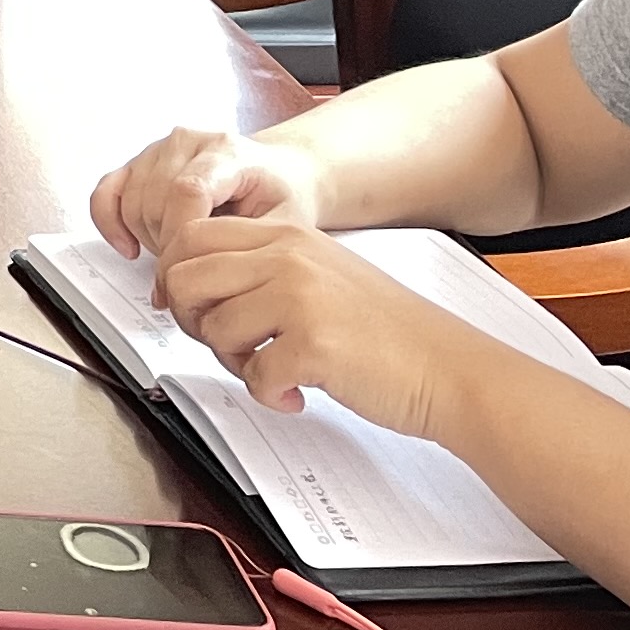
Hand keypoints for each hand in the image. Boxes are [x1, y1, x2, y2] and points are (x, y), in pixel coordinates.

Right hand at [90, 124, 329, 262]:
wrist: (281, 172)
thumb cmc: (283, 197)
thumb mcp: (284, 224)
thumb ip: (242, 248)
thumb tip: (197, 283)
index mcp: (227, 151)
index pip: (186, 191)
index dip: (181, 237)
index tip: (190, 271)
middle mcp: (187, 142)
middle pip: (156, 201)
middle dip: (170, 247)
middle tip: (195, 270)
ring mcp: (159, 148)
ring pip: (132, 202)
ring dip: (149, 239)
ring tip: (181, 254)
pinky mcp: (140, 161)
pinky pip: (108, 190)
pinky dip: (109, 221)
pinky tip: (127, 246)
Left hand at [154, 216, 479, 435]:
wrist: (451, 368)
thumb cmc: (389, 332)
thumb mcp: (321, 273)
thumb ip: (263, 268)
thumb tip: (191, 286)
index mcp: (286, 234)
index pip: (191, 237)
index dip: (178, 280)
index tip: (197, 311)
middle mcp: (288, 256)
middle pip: (184, 279)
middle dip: (192, 321)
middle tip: (228, 346)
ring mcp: (299, 298)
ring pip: (213, 328)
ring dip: (232, 363)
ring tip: (271, 372)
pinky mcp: (313, 346)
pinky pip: (253, 376)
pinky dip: (269, 396)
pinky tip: (297, 395)